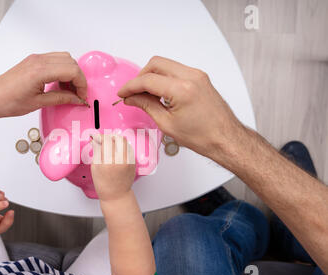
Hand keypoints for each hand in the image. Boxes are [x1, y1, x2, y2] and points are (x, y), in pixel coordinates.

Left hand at [0, 52, 87, 117]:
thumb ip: (61, 99)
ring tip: (69, 90)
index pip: (72, 70)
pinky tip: (59, 85)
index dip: (81, 84)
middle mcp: (38, 61)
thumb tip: (76, 99)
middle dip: (78, 78)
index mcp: (40, 71)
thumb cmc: (7, 101)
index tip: (82, 96)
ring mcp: (35, 59)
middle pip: (71, 62)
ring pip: (64, 58)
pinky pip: (54, 60)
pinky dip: (62, 70)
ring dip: (71, 73)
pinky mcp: (33, 61)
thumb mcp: (38, 103)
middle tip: (78, 94)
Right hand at [91, 135, 135, 201]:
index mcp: (108, 162)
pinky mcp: (133, 162)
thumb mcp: (95, 166)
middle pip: (118, 138)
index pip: (106, 141)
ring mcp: (129, 161)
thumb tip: (96, 140)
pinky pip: (128, 148)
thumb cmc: (104, 184)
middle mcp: (121, 160)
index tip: (96, 137)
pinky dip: (122, 147)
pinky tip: (116, 152)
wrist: (116, 194)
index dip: (99, 137)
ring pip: (125, 142)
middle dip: (109, 137)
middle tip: (103, 140)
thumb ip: (97, 151)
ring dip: (116, 141)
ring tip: (110, 146)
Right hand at [117, 56, 244, 157]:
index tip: (122, 93)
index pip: (148, 79)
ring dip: (152, 76)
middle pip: (156, 64)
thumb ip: (146, 106)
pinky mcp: (200, 78)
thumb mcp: (167, 124)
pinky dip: (164, 78)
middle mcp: (191, 77)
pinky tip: (159, 93)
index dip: (130, 86)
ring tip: (146, 95)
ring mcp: (197, 75)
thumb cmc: (203, 136)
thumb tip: (132, 98)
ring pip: (166, 64)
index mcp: (182, 89)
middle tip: (133, 93)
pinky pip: (176, 70)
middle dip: (141, 77)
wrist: (224, 138)